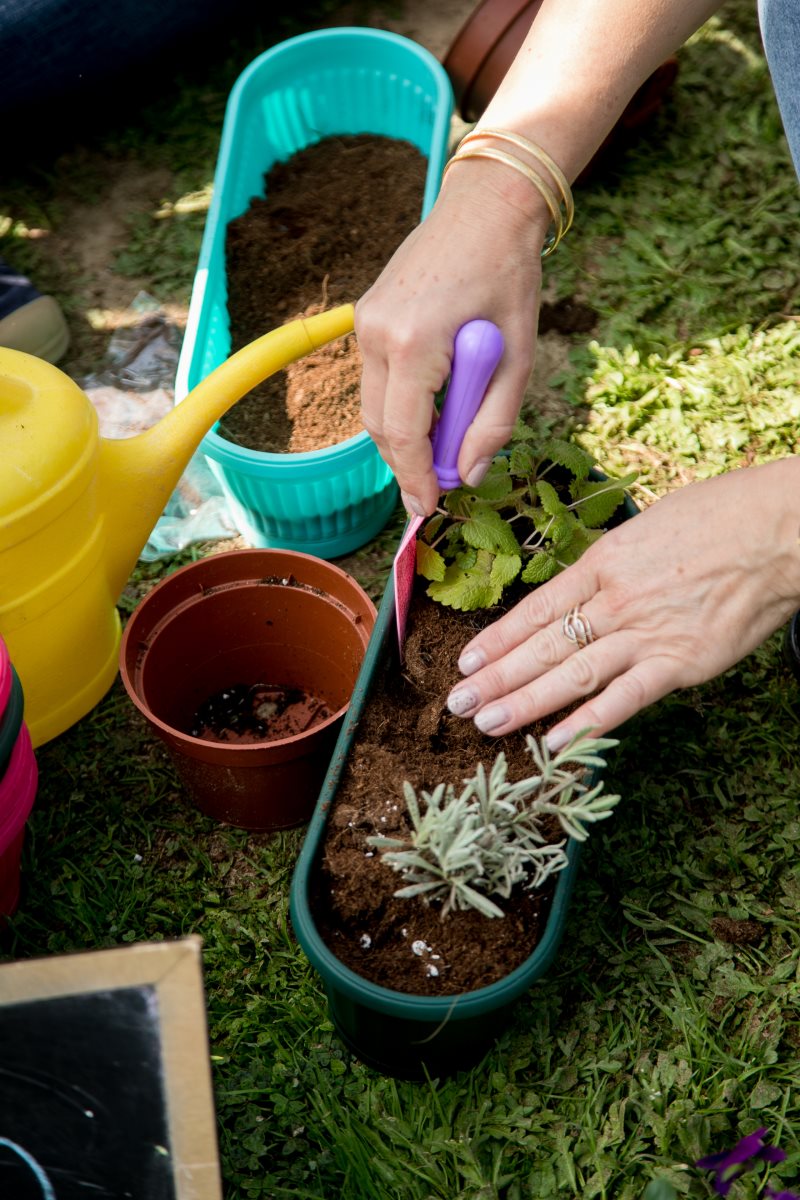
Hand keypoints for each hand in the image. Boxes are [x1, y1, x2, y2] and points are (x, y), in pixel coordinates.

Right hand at [355, 161, 550, 515]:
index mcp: (415, 342)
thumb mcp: (518, 356)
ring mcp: (365, 323)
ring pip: (374, 406)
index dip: (416, 478)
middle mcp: (377, 333)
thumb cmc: (510, 277)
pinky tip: (433, 408)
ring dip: (405, 435)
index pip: (404, 433)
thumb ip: (494, 422)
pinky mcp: (366, 317)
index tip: (428, 509)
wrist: (485, 208)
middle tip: (439, 489)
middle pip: (380, 426)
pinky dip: (400, 404)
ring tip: (443, 448)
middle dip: (407, 464)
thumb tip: (470, 475)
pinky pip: (377, 380)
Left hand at [446, 460, 799, 743]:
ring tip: (486, 724)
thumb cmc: (717, 519)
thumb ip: (611, 565)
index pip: (536, 608)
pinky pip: (624, 698)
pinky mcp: (679, 663)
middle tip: (458, 703)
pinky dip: (588, 722)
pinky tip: (555, 742)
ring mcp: (645, 633)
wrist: (777, 532)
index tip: (467, 661)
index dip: (498, 638)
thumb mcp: (647, 529)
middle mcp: (614, 600)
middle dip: (496, 677)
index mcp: (603, 563)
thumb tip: (582, 590)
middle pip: (542, 645)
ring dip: (525, 702)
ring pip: (571, 674)